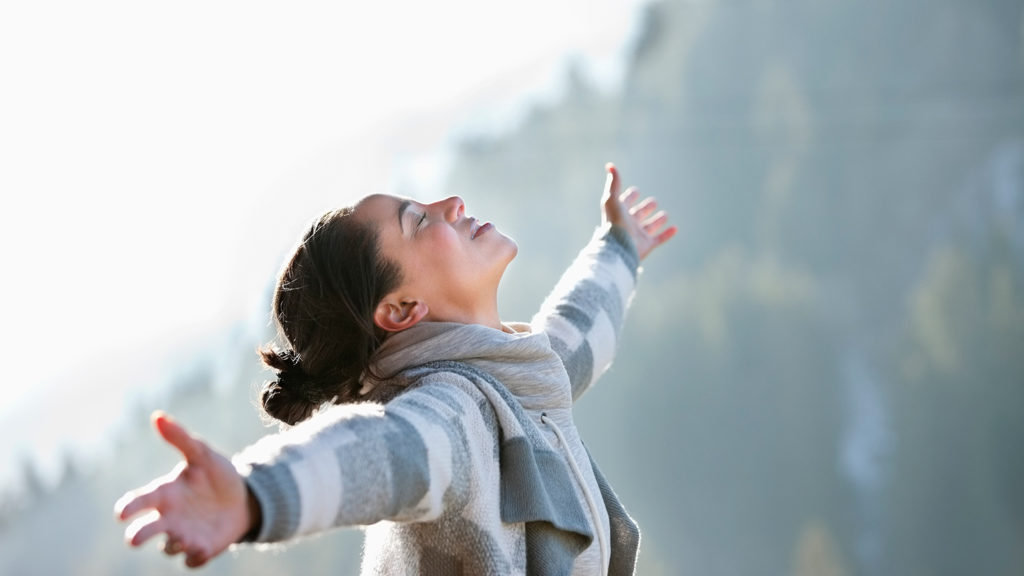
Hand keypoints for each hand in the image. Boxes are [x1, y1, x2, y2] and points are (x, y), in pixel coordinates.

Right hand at [114, 411, 252, 567]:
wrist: (244, 498)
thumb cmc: (216, 476)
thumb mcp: (202, 454)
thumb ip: (180, 438)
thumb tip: (157, 416)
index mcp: (165, 494)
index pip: (140, 501)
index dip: (129, 507)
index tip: (121, 513)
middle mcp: (169, 518)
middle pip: (146, 531)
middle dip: (139, 535)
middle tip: (133, 539)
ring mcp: (183, 535)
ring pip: (169, 547)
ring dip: (173, 544)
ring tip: (184, 538)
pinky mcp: (201, 549)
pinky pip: (192, 560)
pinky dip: (194, 557)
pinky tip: (202, 549)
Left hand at [601, 163, 676, 260]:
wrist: (619, 247)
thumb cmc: (614, 222)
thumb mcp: (612, 199)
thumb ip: (614, 183)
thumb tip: (610, 165)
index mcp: (619, 212)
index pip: (625, 202)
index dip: (630, 196)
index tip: (635, 191)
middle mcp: (629, 223)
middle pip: (639, 214)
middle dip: (646, 208)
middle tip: (653, 202)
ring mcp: (638, 235)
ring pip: (649, 226)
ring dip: (657, 221)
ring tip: (664, 215)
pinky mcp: (647, 245)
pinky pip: (659, 239)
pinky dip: (667, 234)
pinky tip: (675, 228)